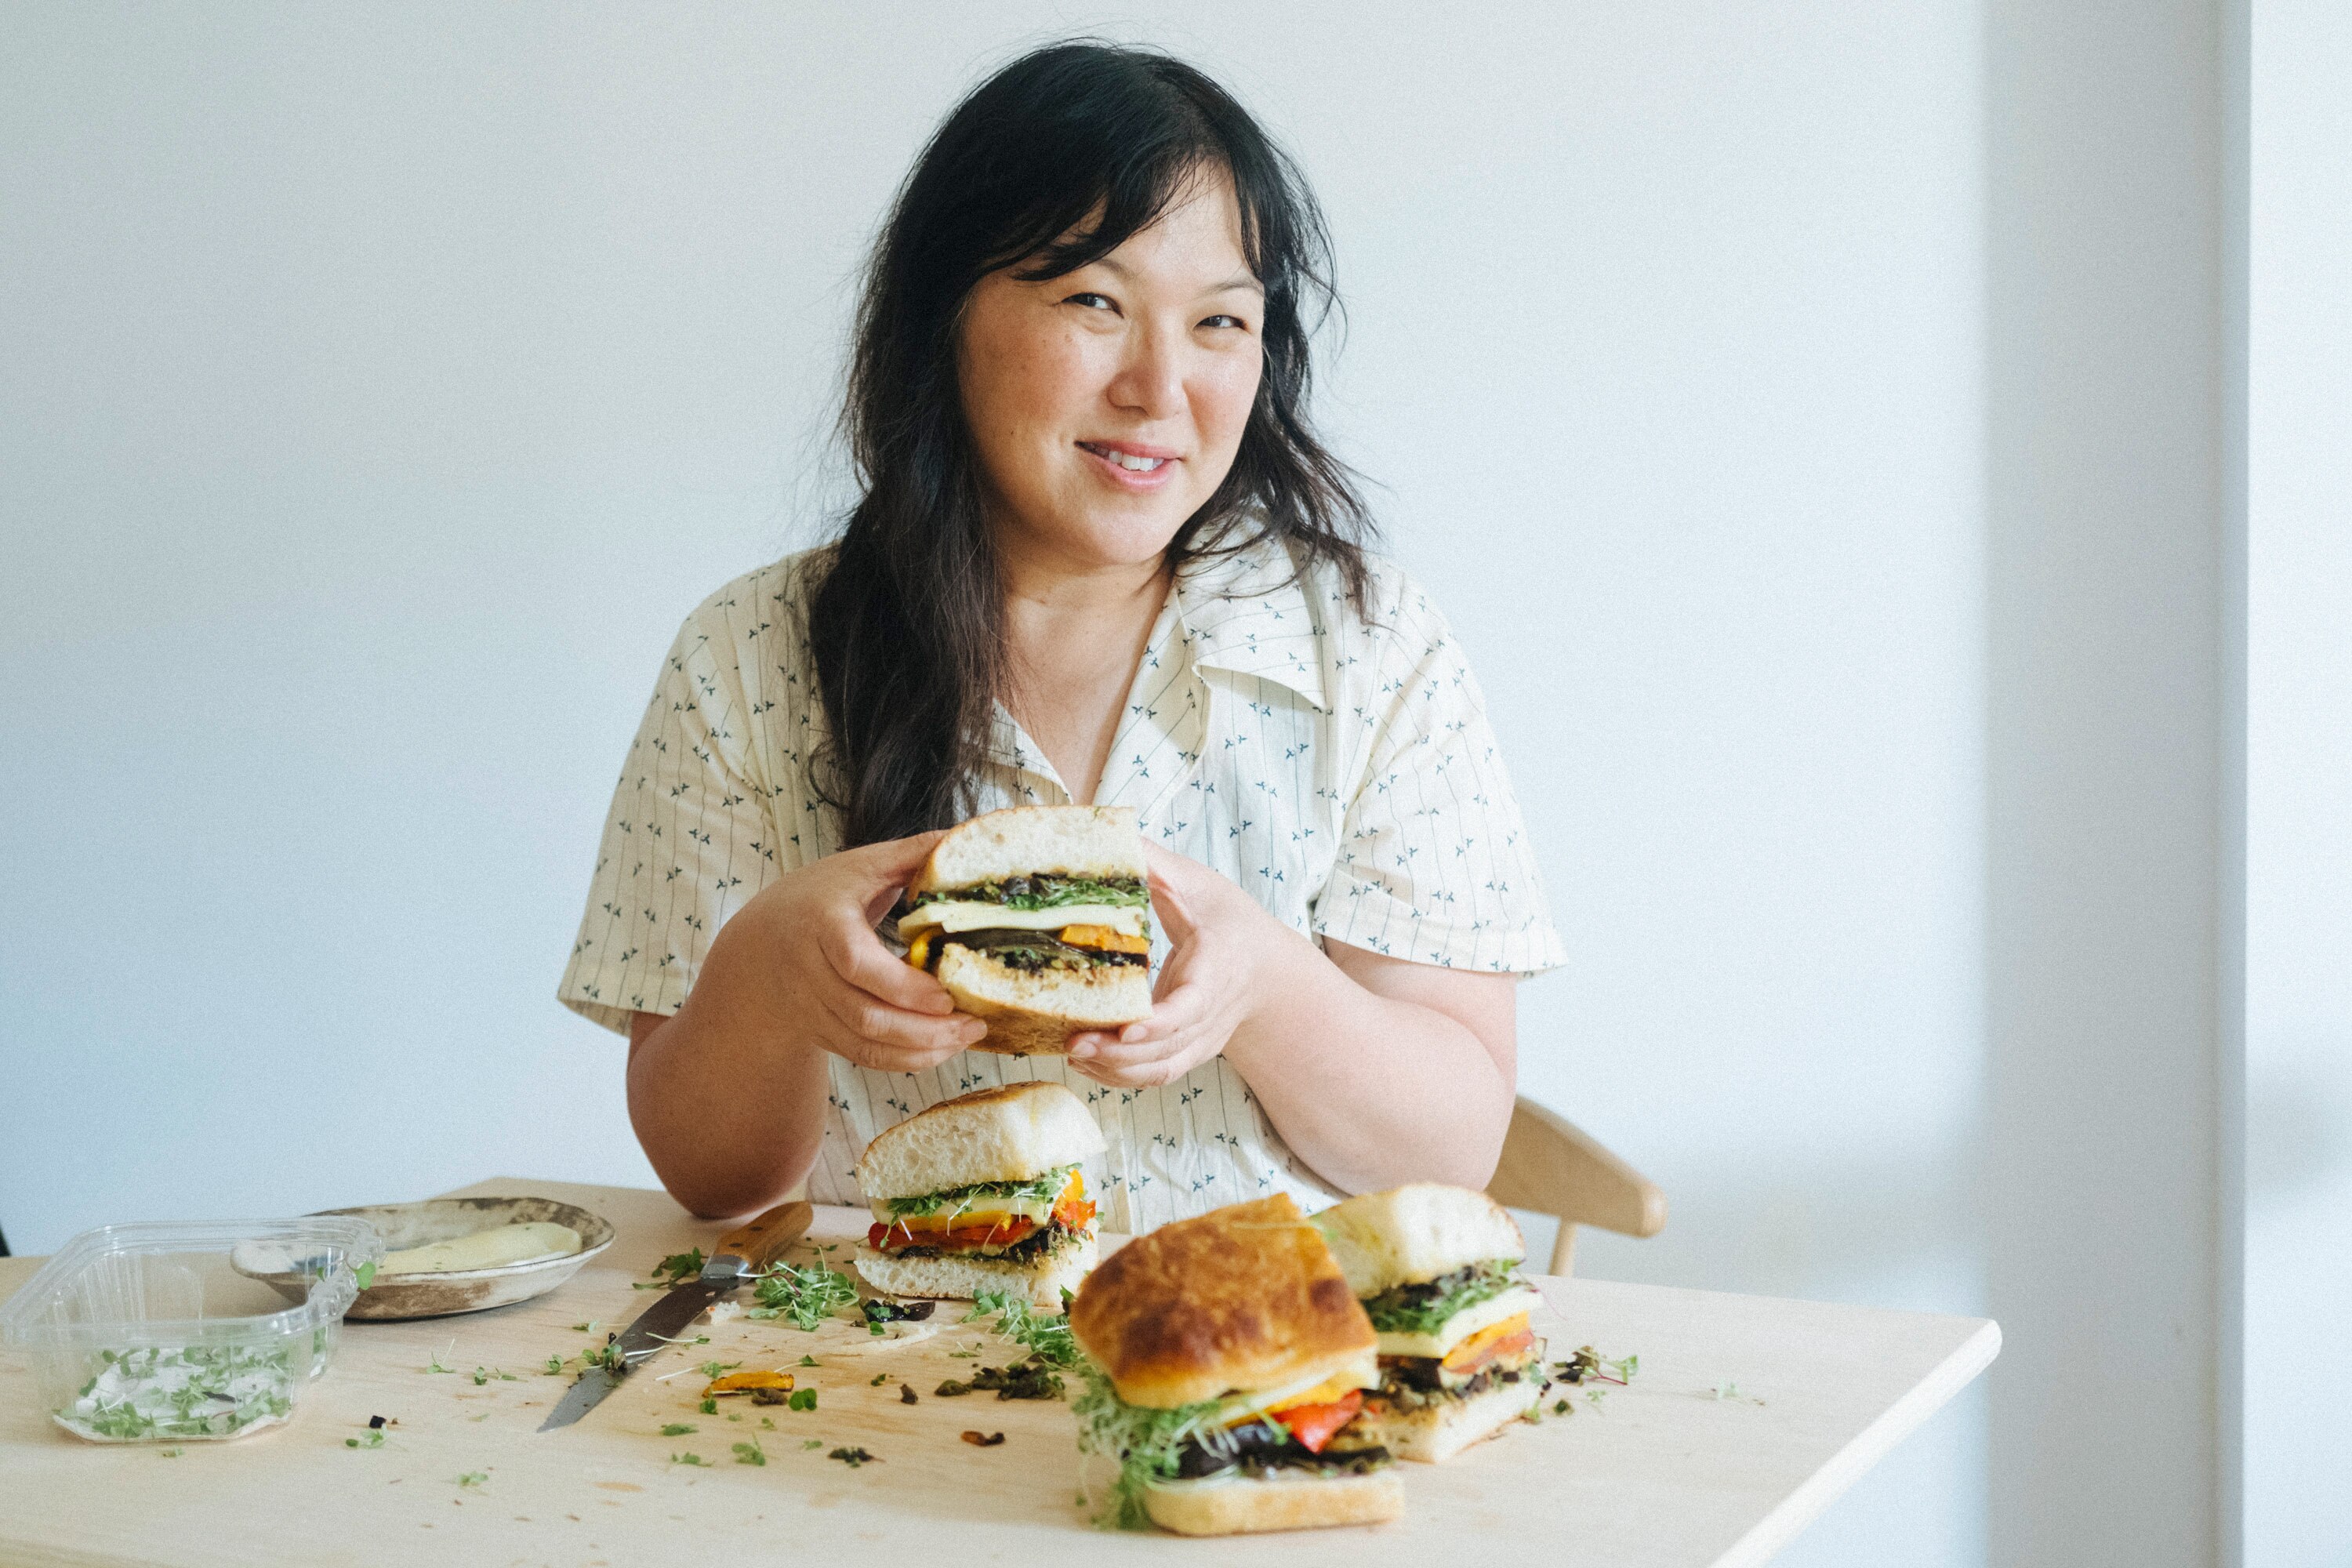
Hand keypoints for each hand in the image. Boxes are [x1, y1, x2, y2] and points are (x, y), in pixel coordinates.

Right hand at [744, 831, 985, 1072]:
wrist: (757, 948)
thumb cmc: (816, 898)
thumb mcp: (856, 867)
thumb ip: (909, 854)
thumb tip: (962, 837)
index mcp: (821, 923)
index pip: (855, 963)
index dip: (903, 986)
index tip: (947, 994)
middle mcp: (811, 973)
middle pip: (866, 1014)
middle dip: (925, 1028)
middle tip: (974, 1022)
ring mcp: (814, 1009)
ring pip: (867, 1044)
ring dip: (922, 1048)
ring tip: (967, 1035)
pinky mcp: (823, 1034)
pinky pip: (865, 1057)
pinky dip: (905, 1060)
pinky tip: (941, 1049)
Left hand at [1065, 843, 1296, 1087]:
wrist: (1265, 966)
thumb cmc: (1229, 922)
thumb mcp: (1197, 884)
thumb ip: (1155, 864)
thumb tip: (1112, 836)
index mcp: (1218, 971)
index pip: (1192, 1007)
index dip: (1160, 1023)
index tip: (1127, 1026)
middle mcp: (1211, 1015)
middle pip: (1167, 1049)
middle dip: (1119, 1053)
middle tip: (1074, 1041)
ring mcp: (1200, 1040)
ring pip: (1158, 1070)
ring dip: (1114, 1069)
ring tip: (1072, 1051)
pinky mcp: (1186, 1051)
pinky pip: (1153, 1075)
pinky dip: (1119, 1075)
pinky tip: (1086, 1061)